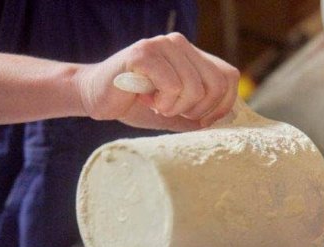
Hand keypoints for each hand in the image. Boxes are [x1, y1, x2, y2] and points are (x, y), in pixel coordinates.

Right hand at [77, 33, 239, 130]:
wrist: (95, 97)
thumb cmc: (136, 105)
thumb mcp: (176, 112)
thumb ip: (199, 114)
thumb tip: (226, 124)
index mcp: (192, 55)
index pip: (229, 77)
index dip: (221, 106)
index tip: (199, 120)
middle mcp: (180, 44)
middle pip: (216, 85)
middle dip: (197, 110)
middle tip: (172, 112)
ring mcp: (162, 45)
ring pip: (194, 87)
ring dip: (174, 108)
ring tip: (156, 104)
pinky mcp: (144, 52)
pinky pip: (172, 86)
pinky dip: (161, 103)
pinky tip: (145, 98)